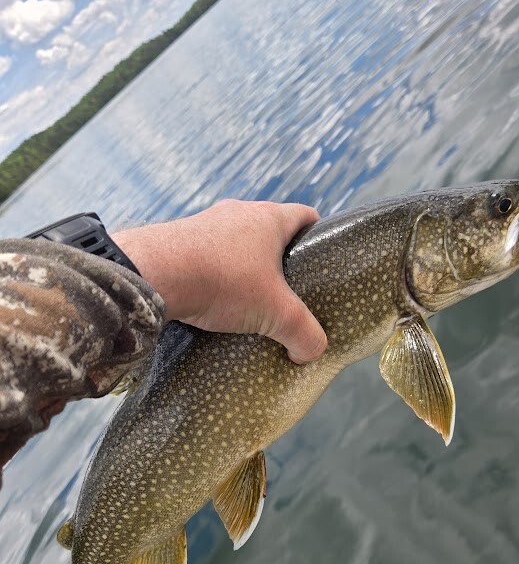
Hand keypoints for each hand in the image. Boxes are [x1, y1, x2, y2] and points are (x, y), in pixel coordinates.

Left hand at [112, 200, 326, 363]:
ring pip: (235, 243)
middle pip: (270, 231)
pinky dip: (213, 273)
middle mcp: (238, 212)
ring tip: (246, 300)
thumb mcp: (276, 314)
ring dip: (243, 267)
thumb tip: (311, 351)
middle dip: (279, 260)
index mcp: (269, 218)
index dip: (318, 236)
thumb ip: (304, 334)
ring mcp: (205, 223)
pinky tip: (212, 300)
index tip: (319, 261)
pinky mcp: (177, 239)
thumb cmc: (224, 282)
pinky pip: (205, 254)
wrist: (154, 273)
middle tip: (284, 292)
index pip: (306, 216)